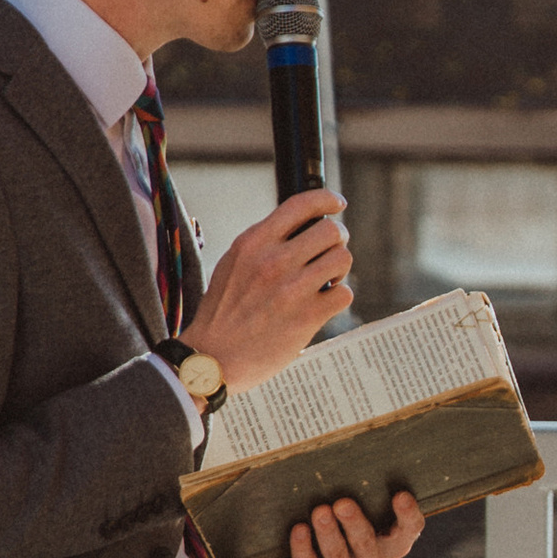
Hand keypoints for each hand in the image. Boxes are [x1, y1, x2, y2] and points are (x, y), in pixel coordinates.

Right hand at [192, 188, 352, 390]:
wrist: (212, 358)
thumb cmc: (223, 311)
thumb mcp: (233, 263)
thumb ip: (263, 243)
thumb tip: (301, 225)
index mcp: (253, 242)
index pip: (301, 204)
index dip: (327, 199)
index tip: (337, 204)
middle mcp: (273, 261)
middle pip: (331, 230)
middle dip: (337, 239)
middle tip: (329, 253)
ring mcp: (292, 289)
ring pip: (342, 259)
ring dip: (339, 269)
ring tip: (325, 280)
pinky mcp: (307, 317)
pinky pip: (344, 293)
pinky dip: (338, 297)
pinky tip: (323, 303)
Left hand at [265, 489, 424, 557]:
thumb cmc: (334, 522)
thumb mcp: (347, 508)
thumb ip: (356, 490)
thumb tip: (344, 449)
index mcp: (391, 543)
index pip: (409, 530)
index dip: (408, 516)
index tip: (400, 495)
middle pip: (370, 546)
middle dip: (355, 524)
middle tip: (342, 503)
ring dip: (328, 534)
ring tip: (319, 511)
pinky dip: (303, 549)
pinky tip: (299, 530)